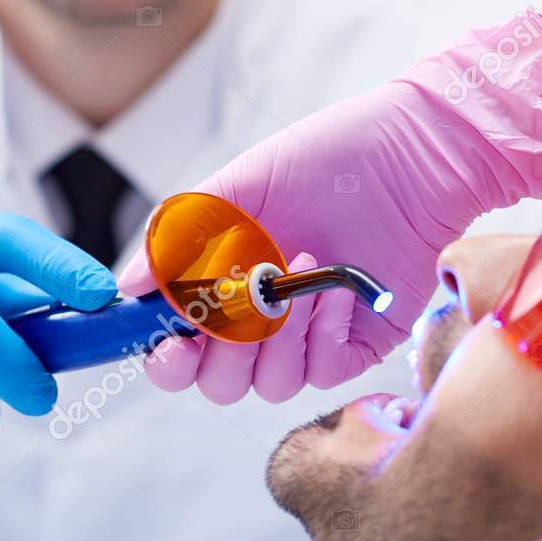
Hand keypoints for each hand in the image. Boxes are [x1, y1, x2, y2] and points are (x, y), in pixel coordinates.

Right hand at [121, 10, 541, 403]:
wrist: (412, 154)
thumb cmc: (327, 159)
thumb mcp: (244, 185)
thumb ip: (182, 236)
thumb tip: (129, 285)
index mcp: (224, 284)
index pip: (179, 348)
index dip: (167, 357)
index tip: (171, 341)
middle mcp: (263, 320)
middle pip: (218, 384)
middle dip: (224, 349)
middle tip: (245, 295)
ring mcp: (310, 337)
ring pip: (269, 386)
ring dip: (276, 335)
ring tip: (300, 270)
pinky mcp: (358, 344)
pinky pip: (323, 373)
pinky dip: (322, 336)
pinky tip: (337, 288)